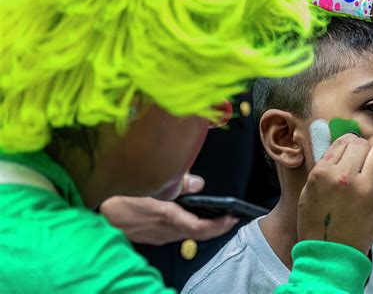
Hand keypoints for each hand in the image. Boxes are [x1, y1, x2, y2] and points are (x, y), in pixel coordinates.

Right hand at [100, 174, 238, 244]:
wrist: (94, 214)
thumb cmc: (118, 196)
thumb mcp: (147, 184)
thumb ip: (176, 183)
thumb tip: (199, 183)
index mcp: (166, 217)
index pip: (200, 228)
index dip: (218, 224)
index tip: (232, 217)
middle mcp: (165, 231)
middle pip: (198, 234)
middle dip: (217, 227)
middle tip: (231, 217)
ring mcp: (159, 236)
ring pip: (188, 235)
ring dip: (205, 228)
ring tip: (218, 216)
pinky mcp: (152, 236)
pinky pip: (178, 233)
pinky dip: (191, 226)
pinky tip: (192, 216)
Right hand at [297, 134, 372, 254]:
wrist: (330, 254)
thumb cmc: (317, 222)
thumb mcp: (310, 190)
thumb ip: (325, 167)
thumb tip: (343, 147)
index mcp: (322, 173)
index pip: (343, 141)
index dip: (348, 145)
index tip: (350, 153)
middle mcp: (343, 177)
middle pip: (361, 144)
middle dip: (362, 151)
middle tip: (361, 162)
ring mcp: (365, 189)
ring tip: (372, 171)